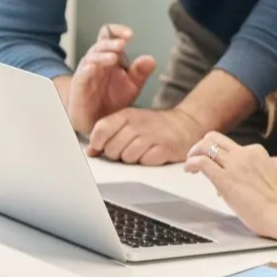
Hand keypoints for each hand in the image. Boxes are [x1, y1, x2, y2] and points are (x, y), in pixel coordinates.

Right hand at [65, 24, 153, 134]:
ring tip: (114, 57)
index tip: (130, 35)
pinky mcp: (80, 85)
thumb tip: (150, 58)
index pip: (109, 36)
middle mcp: (97, 61)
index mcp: (110, 57)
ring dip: (102, 55)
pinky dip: (87, 69)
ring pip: (91, 56)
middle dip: (111, 43)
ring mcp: (87, 72)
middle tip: (122, 45)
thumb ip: (140, 72)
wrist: (97, 121)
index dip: (117, 31)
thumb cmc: (112, 100)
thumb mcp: (132, 86)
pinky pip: (82, 74)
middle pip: (101, 44)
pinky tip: (93, 68)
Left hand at [86, 105, 204, 165]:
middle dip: (116, 154)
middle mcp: (137, 124)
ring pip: (127, 157)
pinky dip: (146, 162)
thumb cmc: (154, 125)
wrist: (186, 124)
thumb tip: (90, 151)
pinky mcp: (165, 148)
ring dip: (131, 159)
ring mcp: (152, 136)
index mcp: (126, 115)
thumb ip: (108, 134)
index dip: (97, 142)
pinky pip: (145, 162)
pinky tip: (152, 154)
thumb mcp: (129, 123)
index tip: (100, 147)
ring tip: (140, 152)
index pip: (101, 129)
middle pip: (112, 148)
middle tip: (125, 150)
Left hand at [184, 132, 276, 239]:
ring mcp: (234, 164)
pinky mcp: (224, 178)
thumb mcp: (270, 178)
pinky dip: (191, 164)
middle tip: (196, 157)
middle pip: (214, 138)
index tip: (217, 164)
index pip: (231, 146)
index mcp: (257, 153)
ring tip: (190, 164)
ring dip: (193, 153)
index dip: (220, 154)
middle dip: (201, 145)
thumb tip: (237, 181)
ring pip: (205, 145)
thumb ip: (253, 173)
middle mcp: (244, 154)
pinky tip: (189, 171)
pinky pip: (201, 162)